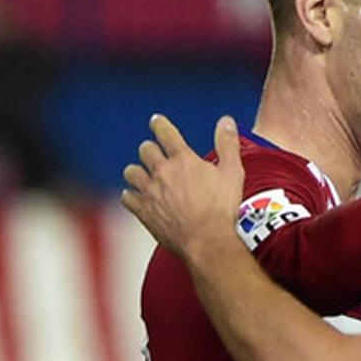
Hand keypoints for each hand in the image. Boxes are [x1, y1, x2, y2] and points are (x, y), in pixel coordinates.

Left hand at [121, 114, 244, 264]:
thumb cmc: (221, 208)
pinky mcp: (143, 211)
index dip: (159, 124)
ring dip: (137, 171)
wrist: (206, 240)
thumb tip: (226, 121)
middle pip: (145, 150)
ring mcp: (149, 192)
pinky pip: (127, 197)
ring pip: (131, 171)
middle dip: (150, 149)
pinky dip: (131, 195)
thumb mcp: (232, 173)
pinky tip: (136, 197)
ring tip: (143, 174)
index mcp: (183, 160)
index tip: (156, 121)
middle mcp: (162, 172)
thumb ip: (227, 144)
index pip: (165, 133)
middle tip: (155, 154)